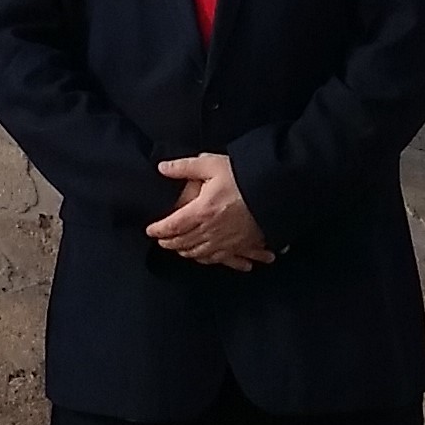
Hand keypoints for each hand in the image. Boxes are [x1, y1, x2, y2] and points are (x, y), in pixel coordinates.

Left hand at [151, 149, 273, 270]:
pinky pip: (220, 259)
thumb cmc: (242, 176)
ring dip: (186, 252)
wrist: (274, 191)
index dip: (159, 230)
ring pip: (200, 253)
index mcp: (201, 211)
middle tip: (162, 241)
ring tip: (179, 249)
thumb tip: (162, 167)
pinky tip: (205, 259)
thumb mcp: (211, 164)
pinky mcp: (242, 246)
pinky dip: (208, 260)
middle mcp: (211, 231)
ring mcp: (227, 241)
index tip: (150, 231)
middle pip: (184, 242)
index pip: (172, 226)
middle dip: (170, 243)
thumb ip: (185, 167)